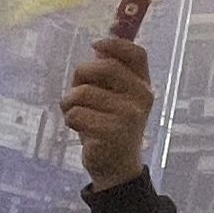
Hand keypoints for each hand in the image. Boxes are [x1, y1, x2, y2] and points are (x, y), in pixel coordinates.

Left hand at [62, 40, 154, 189]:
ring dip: (69, 101)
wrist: (116, 168)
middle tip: (74, 89)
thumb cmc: (110, 126)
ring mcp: (128, 116)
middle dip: (81, 73)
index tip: (95, 45)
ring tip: (74, 113)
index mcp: (143, 86)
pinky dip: (69, 118)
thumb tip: (99, 47)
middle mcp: (141, 98)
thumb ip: (109, 75)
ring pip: (83, 92)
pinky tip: (77, 127)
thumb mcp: (115, 98)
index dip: (115, 44)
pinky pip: (76, 113)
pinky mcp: (111, 132)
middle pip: (105, 68)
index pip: (137, 54)